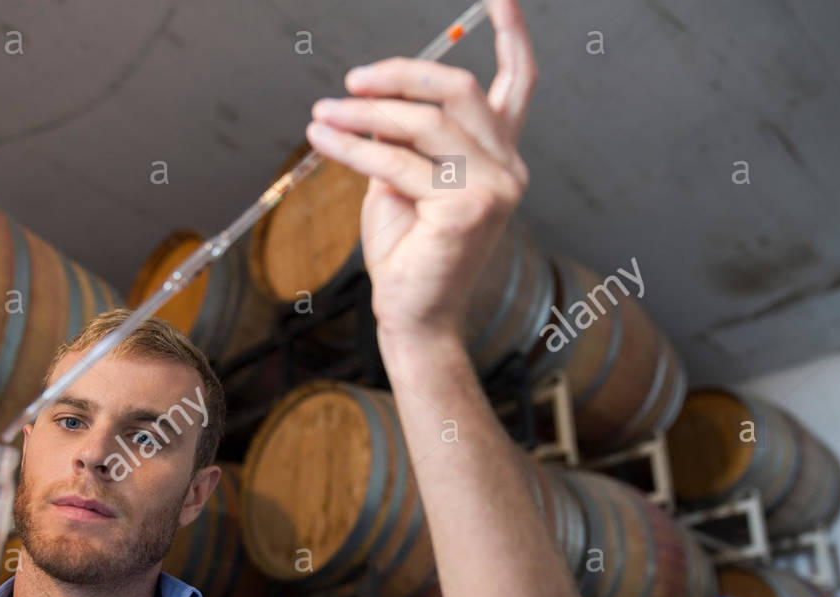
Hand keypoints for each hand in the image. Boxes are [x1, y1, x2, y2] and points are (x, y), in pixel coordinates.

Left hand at [303, 0, 536, 351]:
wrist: (413, 317)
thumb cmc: (407, 254)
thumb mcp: (403, 183)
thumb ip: (404, 141)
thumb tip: (374, 99)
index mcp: (500, 158)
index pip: (516, 86)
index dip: (511, 36)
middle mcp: (507, 169)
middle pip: (458, 91)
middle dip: (402, 75)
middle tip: (352, 81)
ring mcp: (493, 189)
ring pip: (423, 124)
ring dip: (365, 114)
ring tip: (323, 115)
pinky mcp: (467, 210)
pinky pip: (398, 162)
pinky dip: (354, 147)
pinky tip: (325, 140)